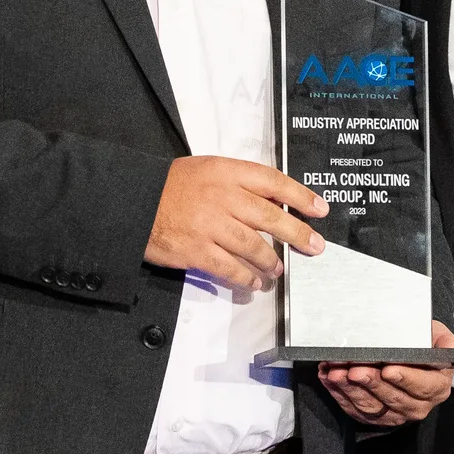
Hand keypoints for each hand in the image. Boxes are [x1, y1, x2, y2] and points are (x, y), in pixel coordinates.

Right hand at [145, 157, 327, 291]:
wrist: (133, 201)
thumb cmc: (172, 185)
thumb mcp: (208, 170)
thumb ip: (240, 183)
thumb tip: (276, 202)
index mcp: (226, 172)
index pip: (273, 181)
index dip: (300, 195)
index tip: (320, 209)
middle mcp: (222, 197)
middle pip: (270, 217)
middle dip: (297, 233)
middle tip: (314, 246)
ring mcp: (209, 225)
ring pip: (253, 246)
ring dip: (270, 261)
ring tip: (278, 270)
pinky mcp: (196, 251)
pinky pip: (229, 268)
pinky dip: (245, 278)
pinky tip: (253, 283)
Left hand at [319, 323, 453, 426]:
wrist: (413, 358)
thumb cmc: (425, 344)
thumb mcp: (438, 337)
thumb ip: (443, 341)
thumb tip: (447, 347)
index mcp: (438, 386)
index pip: (423, 386)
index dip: (405, 379)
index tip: (388, 370)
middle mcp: (419, 405)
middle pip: (393, 398)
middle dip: (370, 383)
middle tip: (353, 369)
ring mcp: (396, 415)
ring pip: (371, 406)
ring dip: (350, 389)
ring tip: (335, 372)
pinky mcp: (376, 417)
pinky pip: (356, 410)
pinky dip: (340, 394)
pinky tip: (329, 379)